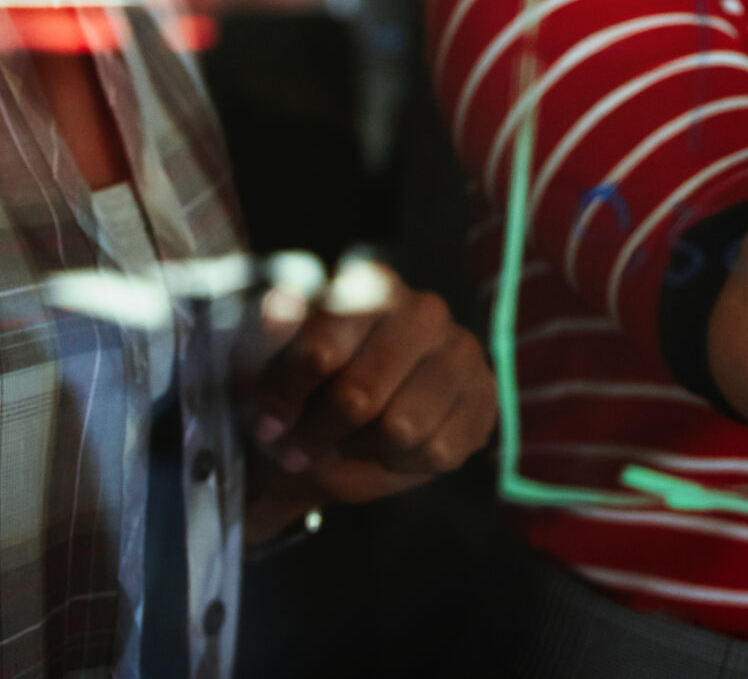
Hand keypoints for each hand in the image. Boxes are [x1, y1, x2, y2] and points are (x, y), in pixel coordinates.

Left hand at [241, 255, 496, 533]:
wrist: (330, 440)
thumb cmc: (297, 398)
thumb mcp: (262, 368)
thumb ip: (268, 335)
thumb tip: (283, 300)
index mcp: (369, 284)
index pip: (320, 352)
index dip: (285, 401)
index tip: (269, 421)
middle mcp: (425, 310)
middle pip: (359, 397)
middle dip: (322, 433)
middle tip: (307, 441)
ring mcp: (462, 351)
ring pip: (402, 427)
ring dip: (364, 449)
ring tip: (352, 438)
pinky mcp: (484, 396)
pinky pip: (437, 451)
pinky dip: (403, 464)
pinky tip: (391, 447)